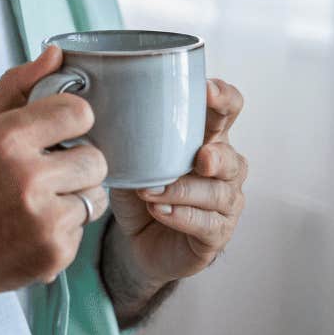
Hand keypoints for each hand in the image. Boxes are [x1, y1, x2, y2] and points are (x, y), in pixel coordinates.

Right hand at [0, 44, 110, 302]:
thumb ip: (17, 86)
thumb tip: (55, 54)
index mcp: (8, 138)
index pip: (80, 113)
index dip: (71, 121)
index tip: (59, 131)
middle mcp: (28, 178)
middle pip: (96, 159)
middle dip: (76, 164)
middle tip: (48, 172)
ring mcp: (43, 221)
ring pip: (95, 197)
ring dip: (73, 198)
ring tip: (38, 202)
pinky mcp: (53, 255)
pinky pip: (82, 232)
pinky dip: (62, 231)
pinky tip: (29, 229)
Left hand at [107, 77, 247, 284]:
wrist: (142, 244)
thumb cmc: (141, 195)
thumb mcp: (130, 162)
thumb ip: (128, 141)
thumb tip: (101, 115)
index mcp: (206, 138)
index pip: (228, 110)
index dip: (224, 98)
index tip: (206, 90)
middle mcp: (224, 168)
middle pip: (232, 156)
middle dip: (216, 156)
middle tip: (200, 159)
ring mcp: (225, 202)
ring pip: (219, 193)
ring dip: (184, 191)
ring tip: (151, 193)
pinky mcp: (218, 233)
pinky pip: (208, 223)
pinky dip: (182, 216)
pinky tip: (161, 211)